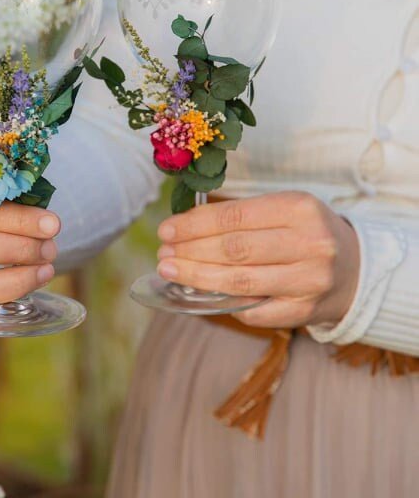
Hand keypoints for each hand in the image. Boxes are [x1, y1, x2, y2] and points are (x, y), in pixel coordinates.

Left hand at [156, 191, 359, 327]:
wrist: (355, 268)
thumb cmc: (305, 232)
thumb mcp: (284, 208)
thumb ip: (242, 215)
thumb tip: (183, 228)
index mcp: (300, 208)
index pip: (235, 216)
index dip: (194, 225)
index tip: (167, 230)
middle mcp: (309, 244)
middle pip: (235, 250)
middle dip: (191, 252)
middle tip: (164, 254)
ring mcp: (310, 281)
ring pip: (241, 282)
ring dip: (198, 277)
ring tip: (170, 271)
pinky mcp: (307, 312)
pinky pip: (255, 312)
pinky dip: (226, 304)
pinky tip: (203, 294)